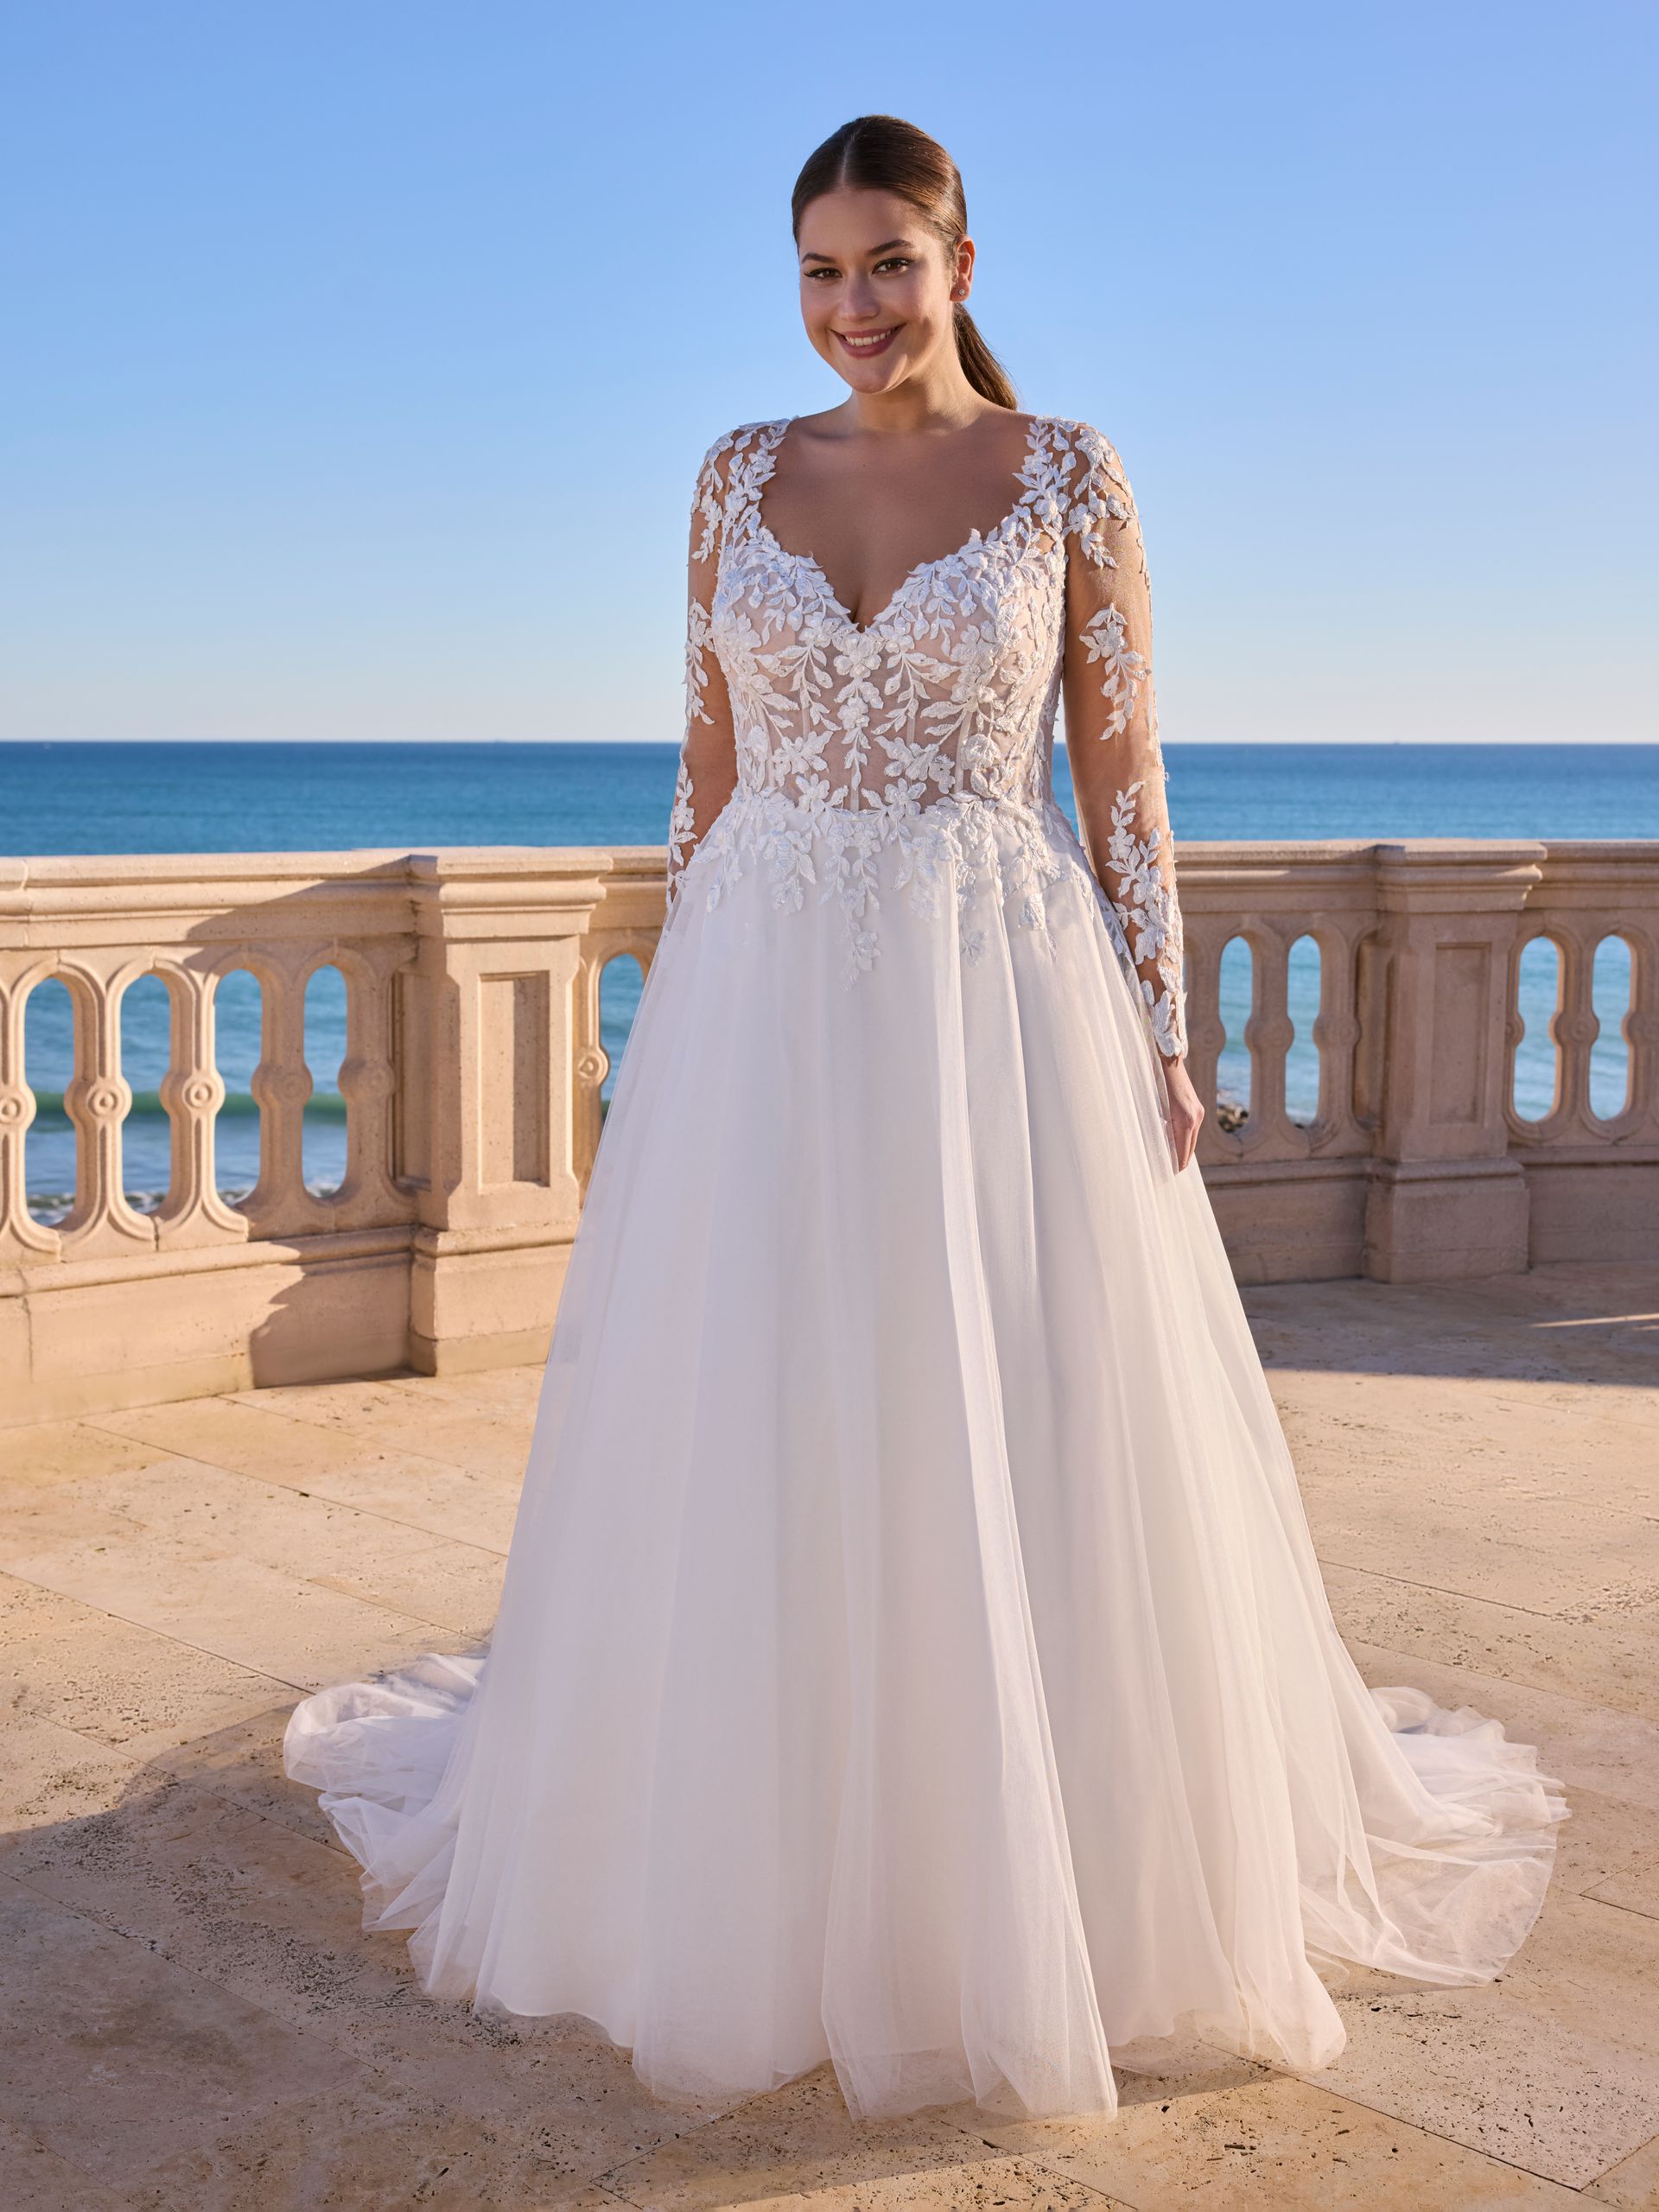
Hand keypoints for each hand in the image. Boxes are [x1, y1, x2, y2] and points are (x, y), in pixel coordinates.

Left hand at [1161, 1055, 1204, 1173]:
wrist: (1167, 1058)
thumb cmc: (1153, 1082)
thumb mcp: (1151, 1107)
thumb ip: (1157, 1128)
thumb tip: (1156, 1147)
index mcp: (1184, 1121)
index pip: (1182, 1153)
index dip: (1175, 1167)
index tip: (1166, 1177)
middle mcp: (1195, 1118)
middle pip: (1189, 1150)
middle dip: (1179, 1163)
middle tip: (1166, 1174)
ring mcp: (1198, 1113)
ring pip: (1192, 1141)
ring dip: (1182, 1151)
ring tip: (1170, 1162)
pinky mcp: (1197, 1108)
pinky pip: (1192, 1131)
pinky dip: (1184, 1140)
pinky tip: (1174, 1144)